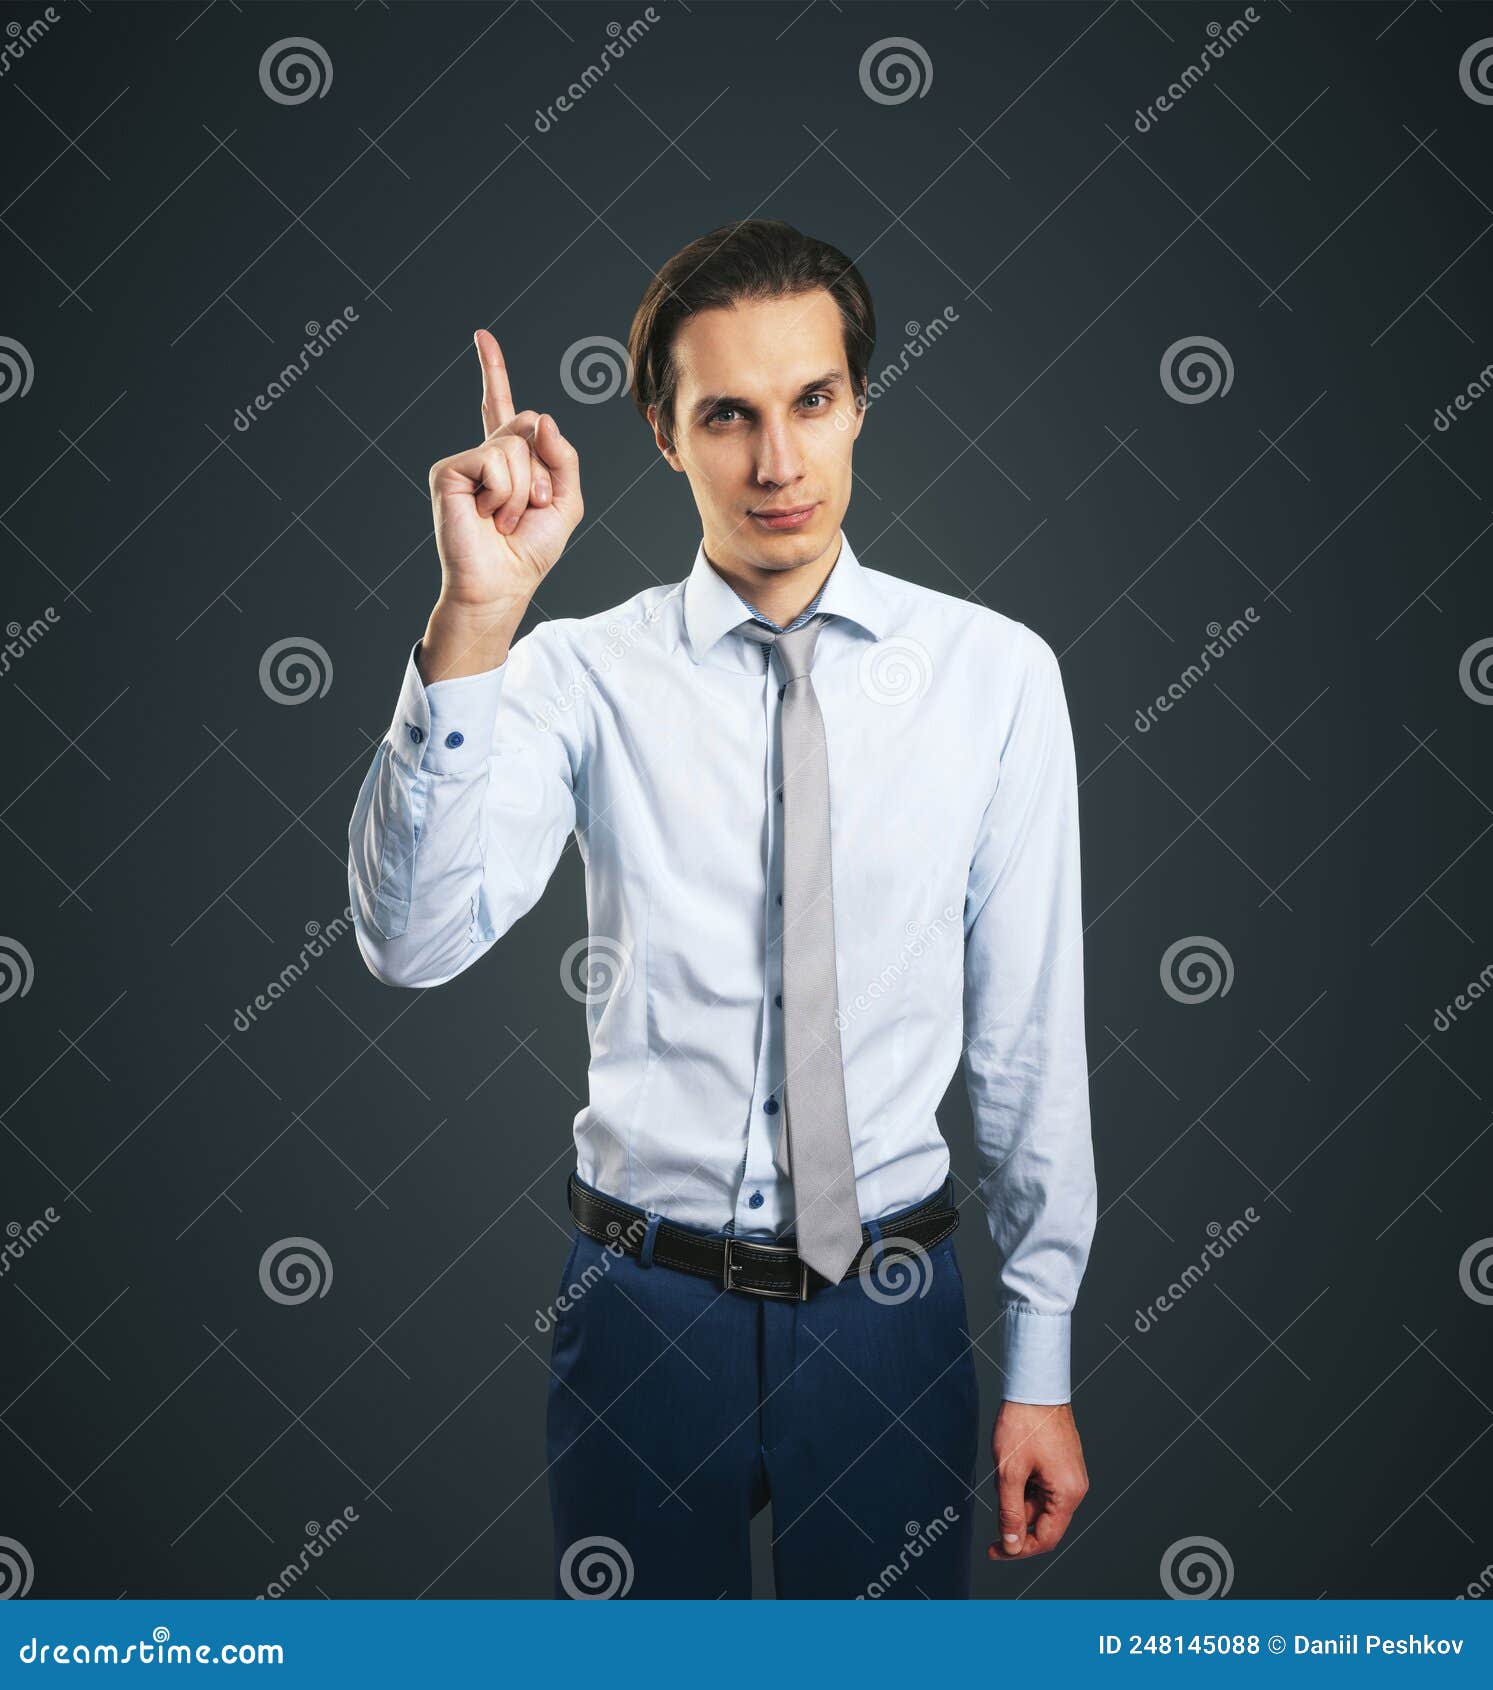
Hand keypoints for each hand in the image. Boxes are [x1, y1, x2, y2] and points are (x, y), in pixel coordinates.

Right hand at [426, 328, 583, 610]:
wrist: (502, 584)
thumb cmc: (530, 550)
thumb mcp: (566, 501)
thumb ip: (563, 457)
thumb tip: (539, 417)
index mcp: (509, 459)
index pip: (502, 407)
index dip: (493, 371)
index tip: (482, 336)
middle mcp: (484, 455)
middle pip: (528, 425)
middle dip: (543, 471)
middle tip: (527, 508)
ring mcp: (464, 461)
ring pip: (515, 445)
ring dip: (524, 489)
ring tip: (505, 518)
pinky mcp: (448, 470)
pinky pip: (495, 460)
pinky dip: (504, 493)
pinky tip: (488, 516)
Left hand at [987, 1401, 1088, 1561]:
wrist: (1036, 1385)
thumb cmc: (1024, 1424)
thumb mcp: (1010, 1471)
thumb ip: (1010, 1512)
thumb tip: (1010, 1545)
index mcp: (1067, 1494)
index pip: (1045, 1539)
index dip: (1018, 1549)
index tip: (995, 1550)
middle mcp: (1075, 1488)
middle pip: (1042, 1521)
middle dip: (1015, 1513)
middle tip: (996, 1493)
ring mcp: (1070, 1475)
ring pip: (1039, 1502)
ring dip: (1017, 1494)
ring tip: (1005, 1466)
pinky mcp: (1063, 1464)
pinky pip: (1042, 1486)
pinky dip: (1024, 1481)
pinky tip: (1013, 1461)